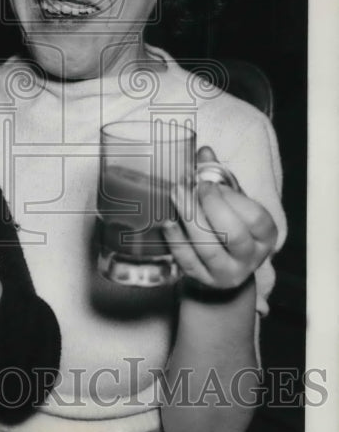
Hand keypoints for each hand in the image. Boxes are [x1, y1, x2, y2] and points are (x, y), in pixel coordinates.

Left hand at [163, 146, 277, 289]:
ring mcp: (227, 272)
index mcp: (265, 235)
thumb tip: (204, 151)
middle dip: (210, 207)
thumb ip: (219, 178)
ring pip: (208, 249)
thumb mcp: (232, 203)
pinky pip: (188, 261)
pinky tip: (166, 221)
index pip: (255, 218)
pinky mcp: (203, 280)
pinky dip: (176, 240)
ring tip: (174, 195)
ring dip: (189, 219)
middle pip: (233, 234)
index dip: (231, 198)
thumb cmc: (228, 226)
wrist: (221, 268)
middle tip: (189, 186)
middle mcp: (251, 257)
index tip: (208, 181)